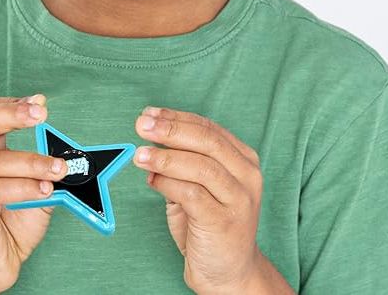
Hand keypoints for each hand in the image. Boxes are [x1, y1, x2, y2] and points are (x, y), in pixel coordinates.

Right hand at [0, 94, 69, 294]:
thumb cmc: (12, 224)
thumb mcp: (37, 189)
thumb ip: (48, 170)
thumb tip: (75, 158)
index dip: (12, 104)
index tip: (40, 102)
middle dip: (10, 114)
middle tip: (41, 113)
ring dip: (31, 161)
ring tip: (59, 169)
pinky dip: (23, 187)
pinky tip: (44, 190)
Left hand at [133, 106, 281, 294]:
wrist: (229, 273)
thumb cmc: (210, 226)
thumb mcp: (197, 188)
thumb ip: (180, 166)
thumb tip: (148, 145)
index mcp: (243, 160)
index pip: (208, 128)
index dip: (176, 117)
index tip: (149, 114)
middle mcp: (247, 176)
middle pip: (207, 141)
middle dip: (170, 130)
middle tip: (142, 126)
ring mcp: (239, 199)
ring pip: (201, 166)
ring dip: (165, 158)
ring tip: (140, 155)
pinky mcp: (225, 222)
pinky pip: (193, 195)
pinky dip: (168, 184)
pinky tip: (152, 181)